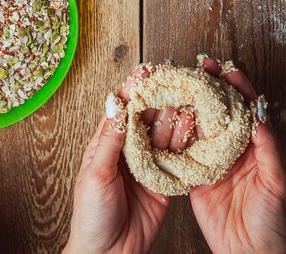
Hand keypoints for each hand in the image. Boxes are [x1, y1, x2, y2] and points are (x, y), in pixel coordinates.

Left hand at [63, 67, 172, 253]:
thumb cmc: (91, 216)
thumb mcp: (96, 174)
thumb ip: (110, 141)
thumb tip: (116, 105)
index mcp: (107, 144)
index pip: (122, 110)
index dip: (133, 89)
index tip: (146, 70)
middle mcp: (129, 150)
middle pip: (147, 117)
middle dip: (160, 97)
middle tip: (176, 78)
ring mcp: (148, 164)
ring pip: (164, 134)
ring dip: (175, 116)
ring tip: (189, 97)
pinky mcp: (164, 181)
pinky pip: (177, 158)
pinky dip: (185, 142)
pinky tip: (194, 127)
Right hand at [190, 57, 285, 253]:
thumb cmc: (273, 223)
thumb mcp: (276, 182)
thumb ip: (267, 149)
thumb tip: (259, 115)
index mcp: (254, 145)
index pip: (244, 108)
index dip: (236, 86)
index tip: (227, 69)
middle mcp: (231, 148)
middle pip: (219, 109)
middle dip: (210, 84)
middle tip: (200, 64)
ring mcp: (211, 160)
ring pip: (199, 123)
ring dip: (190, 101)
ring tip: (179, 79)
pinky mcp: (193, 175)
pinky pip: (183, 150)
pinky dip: (175, 131)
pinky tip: (166, 113)